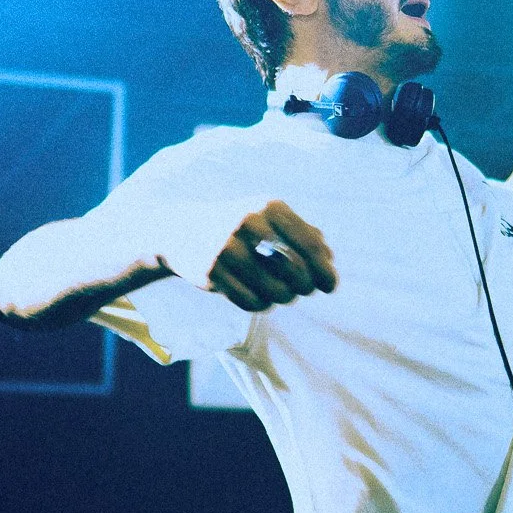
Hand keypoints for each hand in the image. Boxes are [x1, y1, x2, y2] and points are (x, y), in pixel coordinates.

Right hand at [206, 201, 336, 312]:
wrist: (182, 231)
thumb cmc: (241, 227)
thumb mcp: (271, 218)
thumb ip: (304, 233)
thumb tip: (329, 259)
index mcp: (270, 207)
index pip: (310, 244)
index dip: (324, 270)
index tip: (330, 286)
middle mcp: (248, 223)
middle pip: (296, 271)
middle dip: (304, 286)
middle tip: (301, 289)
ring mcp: (226, 248)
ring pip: (274, 291)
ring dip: (284, 297)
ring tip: (282, 293)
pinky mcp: (211, 273)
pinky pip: (251, 302)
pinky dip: (262, 305)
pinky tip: (261, 298)